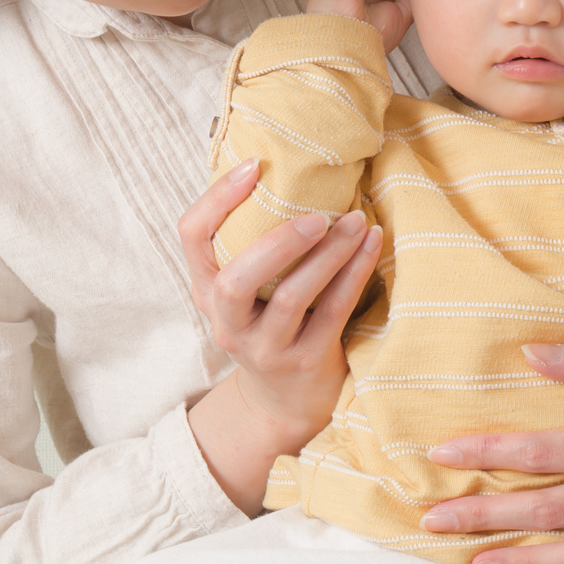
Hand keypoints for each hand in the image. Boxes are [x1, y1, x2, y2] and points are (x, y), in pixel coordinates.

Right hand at [181, 158, 382, 511]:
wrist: (284, 401)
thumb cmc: (269, 322)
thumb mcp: (244, 289)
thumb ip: (249, 241)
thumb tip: (278, 162)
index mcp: (205, 290)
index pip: (191, 237)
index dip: (217, 199)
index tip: (254, 166)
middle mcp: (227, 322)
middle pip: (234, 281)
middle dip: (277, 244)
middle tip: (317, 215)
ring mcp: (265, 347)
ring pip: (292, 299)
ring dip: (329, 255)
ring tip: (358, 221)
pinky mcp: (305, 362)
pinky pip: (333, 313)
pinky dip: (355, 274)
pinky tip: (372, 243)